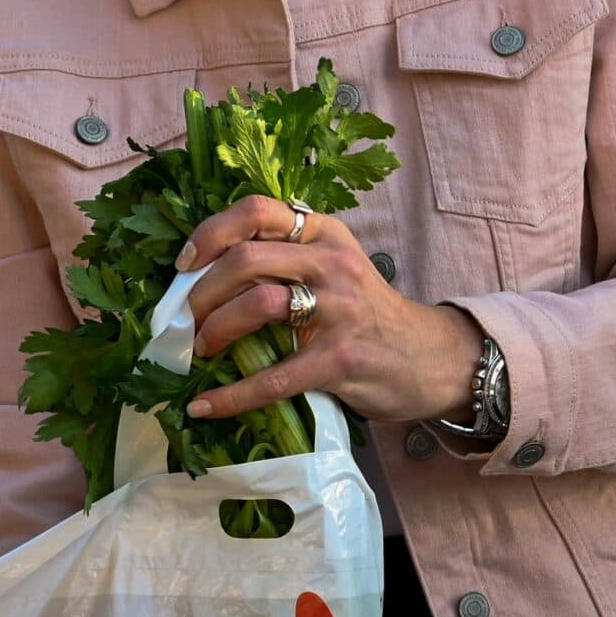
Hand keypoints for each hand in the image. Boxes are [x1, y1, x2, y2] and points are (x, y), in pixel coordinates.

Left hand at [178, 195, 481, 425]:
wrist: (430, 358)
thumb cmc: (369, 315)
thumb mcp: (337, 269)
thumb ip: (288, 261)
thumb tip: (206, 278)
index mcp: (327, 234)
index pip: (258, 210)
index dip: (210, 234)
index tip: (184, 265)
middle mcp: (334, 263)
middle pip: (248, 258)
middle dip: (201, 293)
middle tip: (185, 321)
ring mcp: (341, 309)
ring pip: (259, 303)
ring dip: (214, 330)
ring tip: (199, 351)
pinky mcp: (341, 358)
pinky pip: (274, 376)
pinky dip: (231, 395)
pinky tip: (205, 406)